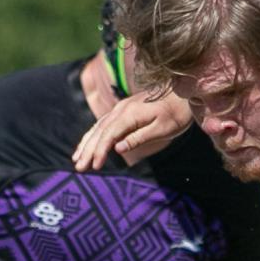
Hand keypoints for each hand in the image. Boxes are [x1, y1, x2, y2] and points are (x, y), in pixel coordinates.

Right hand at [72, 92, 193, 169]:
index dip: (100, 151)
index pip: (109, 135)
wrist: (183, 93)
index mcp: (130, 114)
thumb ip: (139, 138)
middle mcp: (121, 109)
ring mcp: (121, 108)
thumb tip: (117, 148)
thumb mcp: (162, 129)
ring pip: (98, 126)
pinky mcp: (124, 109)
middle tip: (79, 167)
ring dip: (87, 143)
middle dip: (88, 150)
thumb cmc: (176, 113)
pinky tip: (88, 143)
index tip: (94, 166)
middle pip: (99, 131)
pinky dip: (94, 134)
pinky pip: (104, 123)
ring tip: (77, 158)